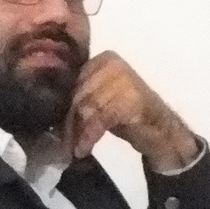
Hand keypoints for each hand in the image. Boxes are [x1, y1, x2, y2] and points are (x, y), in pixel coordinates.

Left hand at [65, 52, 198, 167]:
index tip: (54, 127)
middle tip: (62, 143)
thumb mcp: (99, 101)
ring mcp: (123, 79)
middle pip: (77, 94)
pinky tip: (84, 149)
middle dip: (68, 122)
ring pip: (86, 107)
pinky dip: (89, 136)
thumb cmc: (127, 116)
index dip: (61, 106)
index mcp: (102, 59)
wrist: (162, 132)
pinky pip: (100, 118)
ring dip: (77, 132)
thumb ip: (78, 98)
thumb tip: (47, 110)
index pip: (71, 81)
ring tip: (73, 148)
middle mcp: (112, 63)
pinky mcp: (131, 98)